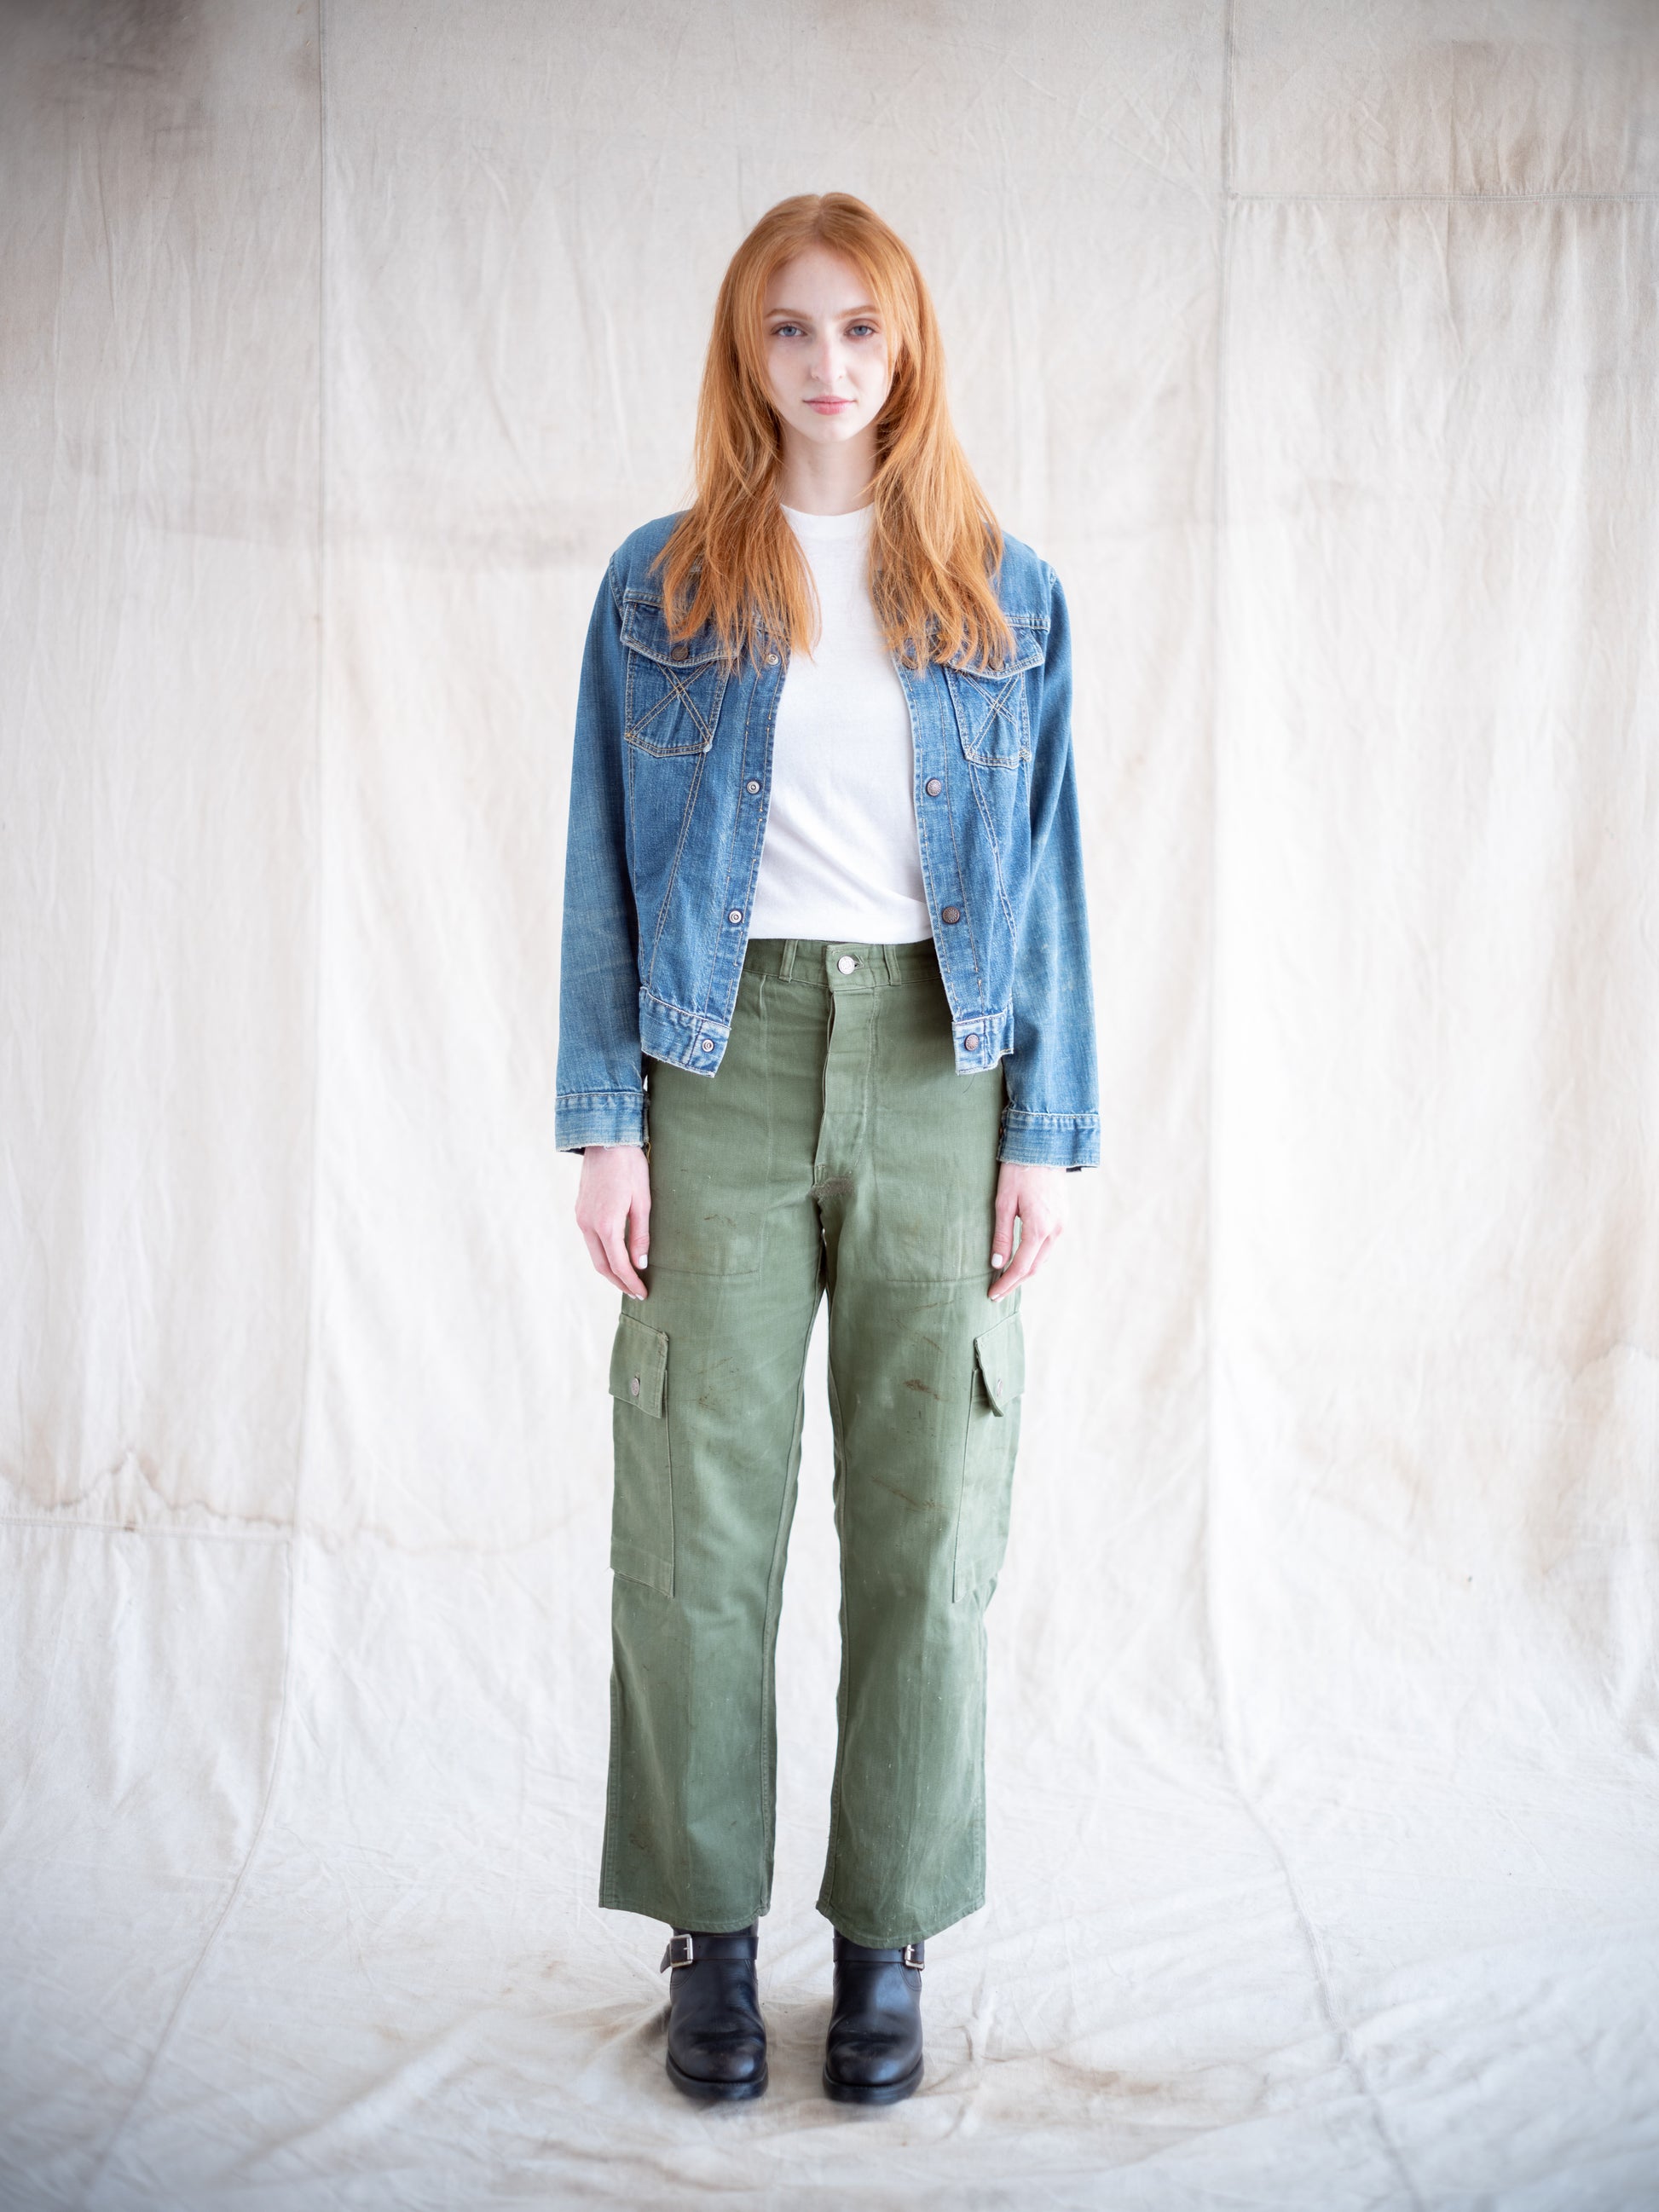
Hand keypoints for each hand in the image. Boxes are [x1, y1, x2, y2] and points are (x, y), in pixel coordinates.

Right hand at [575, 1144, 650, 1298]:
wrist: (605, 1139)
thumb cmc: (630, 1167)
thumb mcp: (643, 1201)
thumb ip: (640, 1235)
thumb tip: (640, 1263)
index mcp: (606, 1225)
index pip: (619, 1265)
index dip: (631, 1282)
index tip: (643, 1293)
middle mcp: (588, 1225)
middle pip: (602, 1265)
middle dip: (619, 1282)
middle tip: (635, 1292)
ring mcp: (581, 1218)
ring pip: (594, 1254)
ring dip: (610, 1270)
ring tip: (627, 1279)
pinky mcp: (580, 1211)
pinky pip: (590, 1241)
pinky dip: (603, 1254)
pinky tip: (615, 1256)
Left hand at [988, 1162, 1064, 1300]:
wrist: (1043, 1147)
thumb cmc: (1018, 1171)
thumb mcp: (1003, 1203)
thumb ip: (1002, 1236)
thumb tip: (997, 1265)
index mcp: (1039, 1228)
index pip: (1021, 1266)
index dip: (1006, 1283)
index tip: (992, 1295)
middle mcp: (1055, 1230)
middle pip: (1034, 1267)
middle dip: (1015, 1282)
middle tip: (997, 1292)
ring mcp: (1062, 1224)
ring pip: (1043, 1258)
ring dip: (1025, 1271)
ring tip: (1007, 1280)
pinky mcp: (1063, 1217)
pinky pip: (1049, 1245)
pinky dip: (1035, 1257)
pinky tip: (1022, 1259)